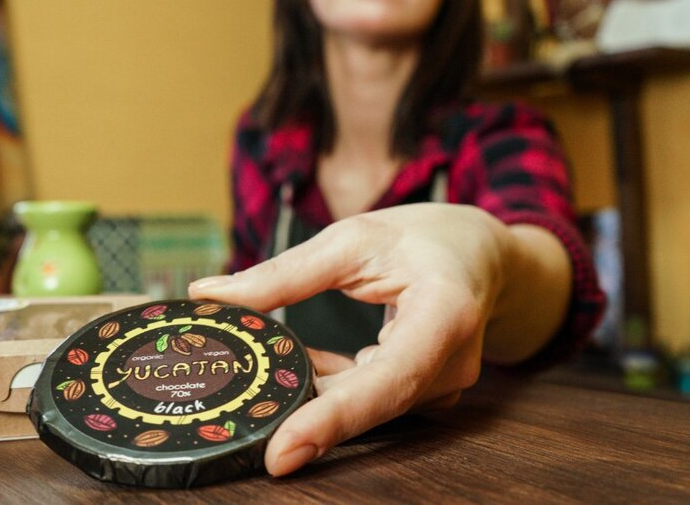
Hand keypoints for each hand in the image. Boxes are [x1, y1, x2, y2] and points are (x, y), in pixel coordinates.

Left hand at [188, 203, 513, 476]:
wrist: (480, 253)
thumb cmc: (424, 237)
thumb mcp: (353, 239)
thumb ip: (283, 273)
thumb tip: (209, 294)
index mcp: (444, 315)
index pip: (384, 381)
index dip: (332, 420)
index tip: (281, 452)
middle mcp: (450, 364)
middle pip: (367, 402)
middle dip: (302, 408)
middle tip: (238, 414)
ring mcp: (441, 386)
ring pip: (361, 403)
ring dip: (312, 388)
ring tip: (266, 366)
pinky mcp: (424, 392)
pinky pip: (366, 397)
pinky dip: (330, 382)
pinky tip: (300, 363)